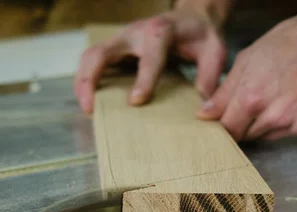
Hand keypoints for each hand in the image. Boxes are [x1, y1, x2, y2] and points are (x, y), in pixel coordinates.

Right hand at [75, 8, 227, 112]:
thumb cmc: (201, 37)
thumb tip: (203, 107)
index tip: (136, 102)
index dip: (143, 79)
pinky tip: (91, 102)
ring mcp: (121, 40)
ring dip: (82, 82)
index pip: (149, 55)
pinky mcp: (116, 50)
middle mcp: (135, 33)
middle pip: (102, 51)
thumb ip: (210, 76)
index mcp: (161, 31)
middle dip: (91, 79)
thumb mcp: (214, 52)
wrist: (191, 17)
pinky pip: (93, 63)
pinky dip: (87, 82)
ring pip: (90, 56)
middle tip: (90, 108)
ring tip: (86, 108)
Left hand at [196, 9, 296, 141]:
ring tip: (275, 96)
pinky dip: (283, 123)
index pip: (226, 128)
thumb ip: (223, 93)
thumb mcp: (247, 60)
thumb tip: (204, 115)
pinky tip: (291, 101)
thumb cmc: (290, 43)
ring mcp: (293, 124)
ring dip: (262, 123)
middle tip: (253, 101)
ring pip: (263, 136)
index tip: (223, 117)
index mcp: (251, 97)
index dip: (222, 123)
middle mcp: (272, 116)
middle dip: (242, 122)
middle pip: (243, 135)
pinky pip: (285, 134)